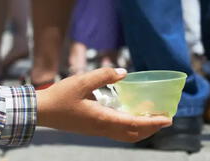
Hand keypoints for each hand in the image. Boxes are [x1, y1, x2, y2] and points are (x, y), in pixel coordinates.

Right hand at [36, 68, 171, 142]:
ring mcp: (97, 131)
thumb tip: (124, 73)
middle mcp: (102, 128)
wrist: (42, 111)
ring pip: (126, 135)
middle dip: (151, 128)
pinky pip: (117, 132)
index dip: (152, 122)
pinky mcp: (92, 129)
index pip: (134, 124)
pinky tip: (128, 114)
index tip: (167, 118)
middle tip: (163, 118)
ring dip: (141, 128)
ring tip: (150, 117)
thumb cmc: (60, 96)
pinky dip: (129, 126)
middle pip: (133, 134)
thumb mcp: (81, 81)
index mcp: (102, 119)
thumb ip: (103, 76)